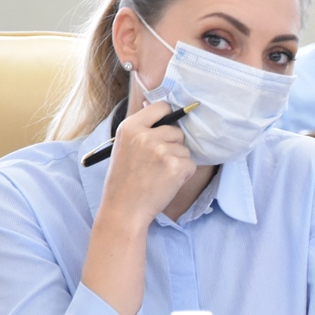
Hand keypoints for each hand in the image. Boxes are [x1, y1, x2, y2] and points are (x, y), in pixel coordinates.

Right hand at [96, 101, 194, 228]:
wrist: (124, 209)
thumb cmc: (123, 180)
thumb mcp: (123, 146)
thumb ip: (141, 128)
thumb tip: (156, 105)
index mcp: (130, 126)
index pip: (161, 107)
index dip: (167, 116)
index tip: (167, 125)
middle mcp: (146, 135)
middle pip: (176, 131)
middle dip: (172, 145)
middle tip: (156, 163)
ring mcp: (162, 150)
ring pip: (184, 149)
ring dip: (177, 161)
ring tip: (159, 174)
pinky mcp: (176, 166)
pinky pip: (190, 164)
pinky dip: (183, 174)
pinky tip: (167, 182)